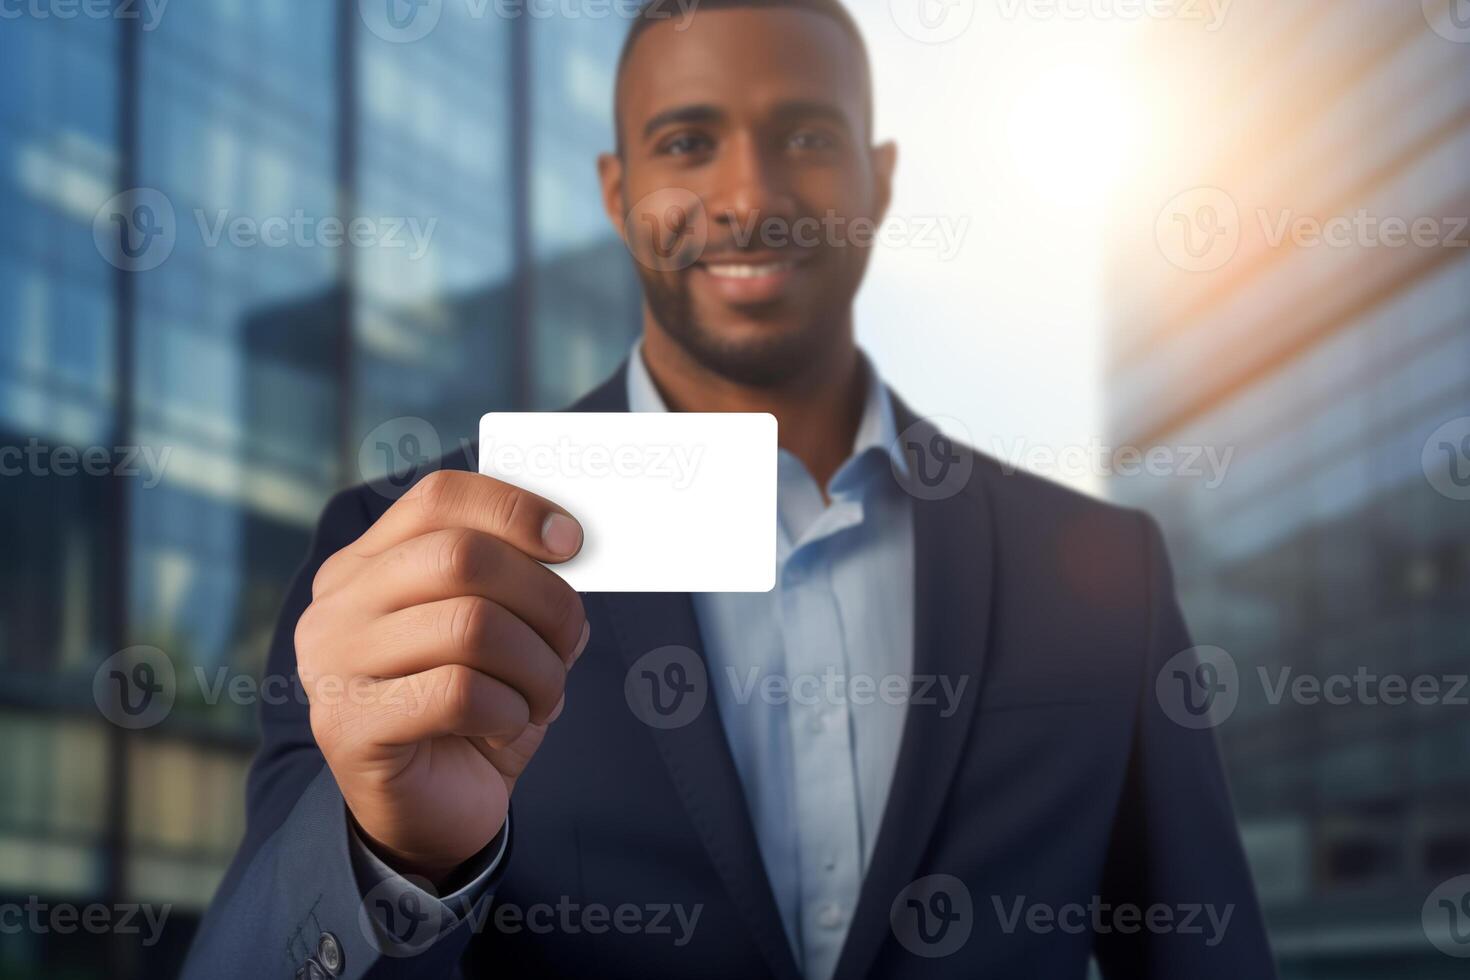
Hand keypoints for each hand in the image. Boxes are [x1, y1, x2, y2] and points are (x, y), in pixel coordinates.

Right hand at [295, 470, 587, 885]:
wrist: (434, 813)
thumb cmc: (472, 710)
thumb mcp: (501, 630)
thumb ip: (521, 580)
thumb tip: (569, 543)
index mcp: (366, 564)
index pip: (440, 498)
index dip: (515, 509)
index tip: (573, 543)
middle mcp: (338, 606)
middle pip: (462, 557)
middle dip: (545, 598)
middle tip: (570, 641)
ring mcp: (334, 665)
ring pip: (472, 625)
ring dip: (537, 665)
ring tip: (542, 696)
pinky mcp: (350, 727)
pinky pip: (460, 693)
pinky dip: (510, 710)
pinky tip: (507, 726)